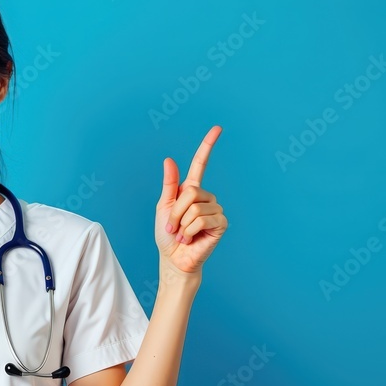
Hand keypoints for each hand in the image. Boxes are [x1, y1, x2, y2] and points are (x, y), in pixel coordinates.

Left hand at [155, 125, 227, 275]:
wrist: (173, 257)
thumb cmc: (168, 235)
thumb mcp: (164, 207)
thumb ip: (170, 185)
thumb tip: (169, 159)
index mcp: (192, 190)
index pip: (201, 164)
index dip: (208, 146)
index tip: (217, 128)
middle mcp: (206, 197)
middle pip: (191, 192)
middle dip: (176, 212)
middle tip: (173, 226)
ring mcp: (215, 210)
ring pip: (195, 208)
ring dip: (182, 224)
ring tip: (182, 234)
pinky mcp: (221, 224)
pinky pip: (201, 219)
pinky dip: (190, 231)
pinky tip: (191, 239)